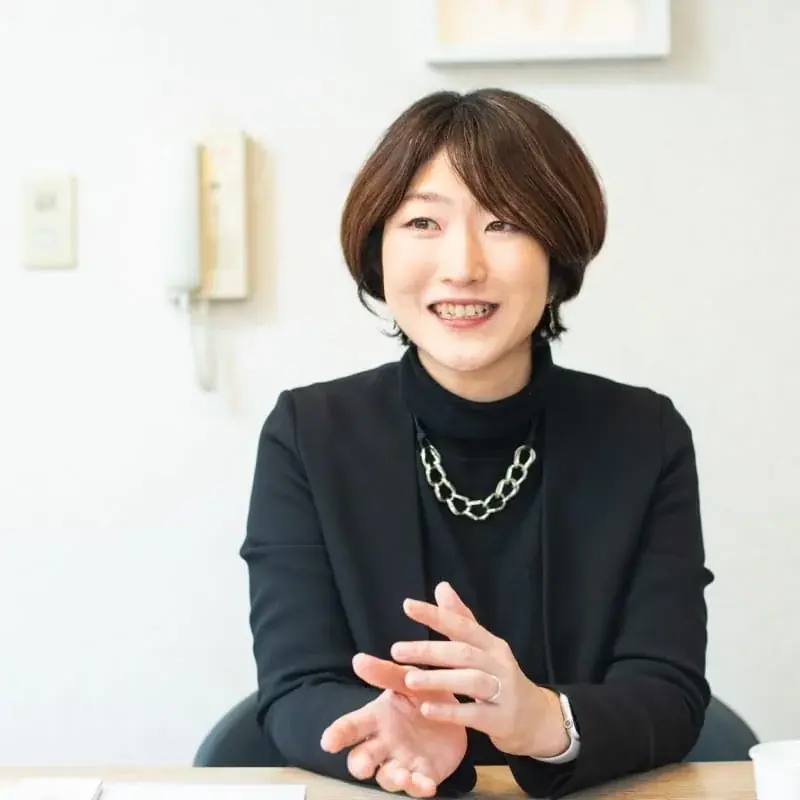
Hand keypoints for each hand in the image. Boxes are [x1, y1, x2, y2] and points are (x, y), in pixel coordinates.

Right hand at [320, 653, 466, 796]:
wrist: (457, 709)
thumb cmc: (423, 692)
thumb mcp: (407, 679)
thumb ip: (385, 673)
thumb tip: (358, 659)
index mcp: (377, 717)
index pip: (350, 727)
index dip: (337, 734)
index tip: (328, 742)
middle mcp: (384, 743)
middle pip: (361, 758)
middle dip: (360, 765)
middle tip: (364, 766)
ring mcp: (402, 761)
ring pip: (387, 777)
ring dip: (392, 778)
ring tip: (402, 774)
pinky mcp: (424, 774)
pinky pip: (417, 787)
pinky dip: (420, 788)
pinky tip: (427, 784)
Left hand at [393, 582, 568, 758]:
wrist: (538, 720)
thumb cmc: (502, 679)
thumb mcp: (485, 648)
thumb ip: (461, 619)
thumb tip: (441, 587)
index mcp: (491, 644)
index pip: (462, 624)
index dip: (435, 615)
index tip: (407, 605)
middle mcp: (499, 664)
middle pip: (463, 652)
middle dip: (429, 650)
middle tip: (397, 650)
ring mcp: (504, 692)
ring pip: (470, 681)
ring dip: (438, 679)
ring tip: (408, 680)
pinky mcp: (502, 720)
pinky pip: (475, 714)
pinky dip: (451, 712)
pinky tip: (427, 709)